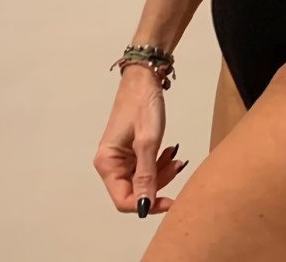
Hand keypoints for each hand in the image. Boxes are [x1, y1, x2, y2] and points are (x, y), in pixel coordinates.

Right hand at [92, 67, 190, 217]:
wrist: (144, 77)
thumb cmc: (143, 106)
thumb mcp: (148, 142)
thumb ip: (146, 176)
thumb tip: (144, 208)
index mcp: (107, 163)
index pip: (124, 200)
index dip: (147, 204)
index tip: (171, 200)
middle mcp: (110, 163)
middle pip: (134, 191)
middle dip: (158, 184)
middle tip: (178, 167)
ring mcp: (121, 157)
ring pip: (142, 179)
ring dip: (161, 173)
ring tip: (177, 157)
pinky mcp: (130, 150)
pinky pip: (145, 166)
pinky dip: (159, 163)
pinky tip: (170, 151)